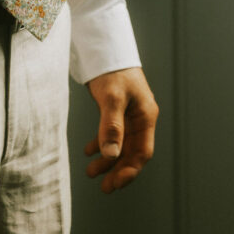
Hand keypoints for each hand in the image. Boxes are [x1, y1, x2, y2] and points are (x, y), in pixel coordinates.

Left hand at [83, 66, 158, 193]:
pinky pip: (111, 133)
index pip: (142, 151)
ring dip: (107, 159)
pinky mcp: (116, 109)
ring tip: (90, 172)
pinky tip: (88, 151)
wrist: (104, 45)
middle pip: (132, 151)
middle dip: (117, 170)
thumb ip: (111, 126)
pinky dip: (100, 143)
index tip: (115, 184)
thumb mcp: (111, 98)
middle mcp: (140, 117)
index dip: (130, 170)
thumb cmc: (112, 69)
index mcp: (145, 115)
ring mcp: (129, 113)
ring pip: (120, 144)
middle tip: (103, 187)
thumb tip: (111, 155)